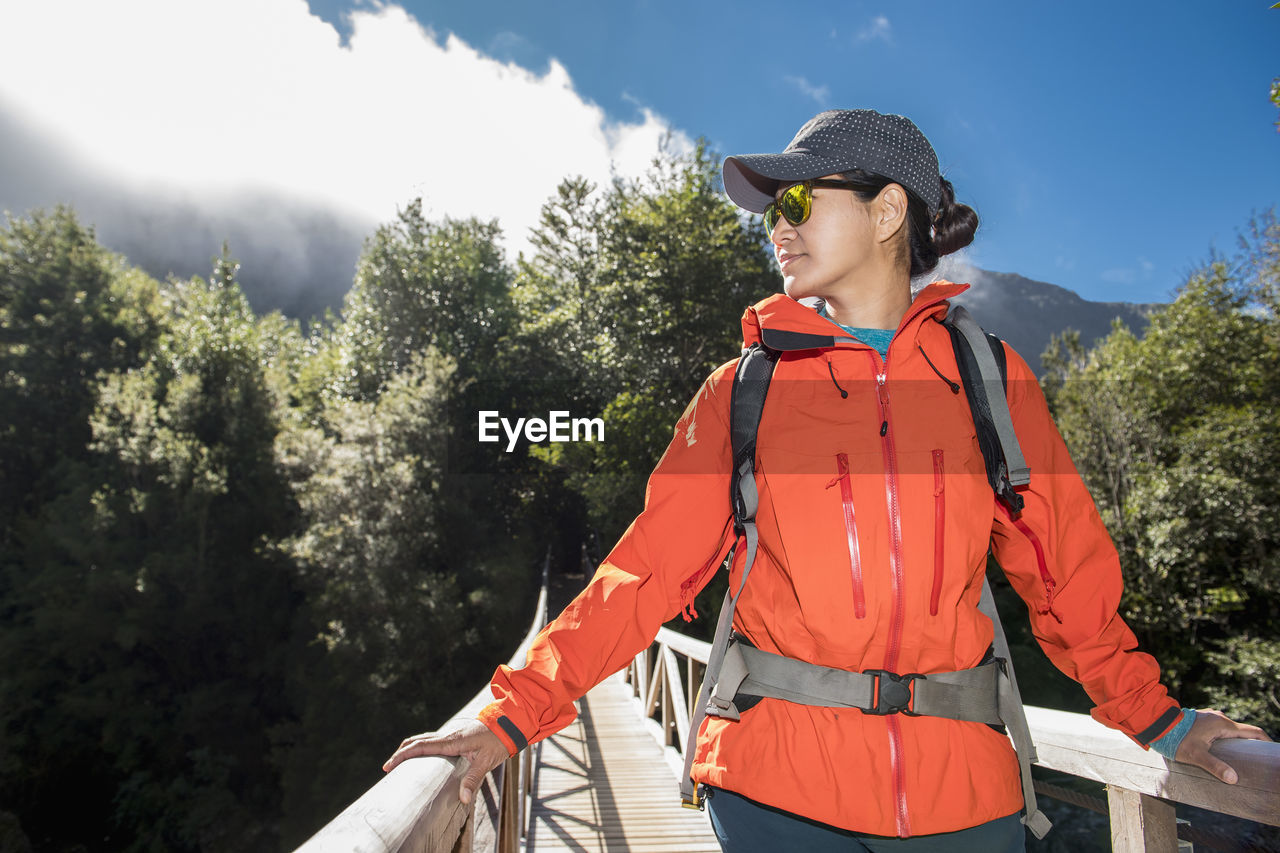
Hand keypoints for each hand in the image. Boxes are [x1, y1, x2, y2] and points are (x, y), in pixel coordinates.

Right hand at [382, 719, 511, 804]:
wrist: (509, 723)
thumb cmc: (498, 741)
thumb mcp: (487, 761)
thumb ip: (474, 779)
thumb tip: (463, 799)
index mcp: (451, 741)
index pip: (420, 747)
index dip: (402, 756)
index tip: (388, 765)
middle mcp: (448, 735)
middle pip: (417, 741)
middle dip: (401, 753)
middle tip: (388, 768)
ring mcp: (451, 734)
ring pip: (424, 739)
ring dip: (410, 749)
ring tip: (400, 764)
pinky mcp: (455, 736)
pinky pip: (432, 741)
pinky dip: (421, 747)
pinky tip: (422, 758)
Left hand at [1174, 708, 1271, 783]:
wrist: (1156, 723)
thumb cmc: (1175, 739)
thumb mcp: (1196, 755)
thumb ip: (1215, 767)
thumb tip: (1234, 779)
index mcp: (1223, 725)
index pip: (1253, 732)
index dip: (1265, 742)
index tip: (1272, 752)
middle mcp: (1218, 718)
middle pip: (1243, 732)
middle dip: (1251, 745)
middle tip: (1256, 760)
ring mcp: (1209, 717)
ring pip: (1229, 730)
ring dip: (1236, 742)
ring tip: (1239, 758)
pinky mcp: (1201, 720)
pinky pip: (1218, 729)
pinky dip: (1225, 739)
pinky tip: (1221, 750)